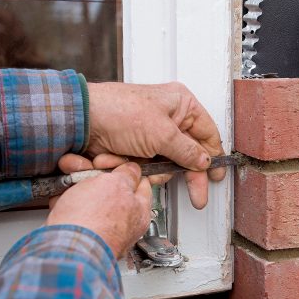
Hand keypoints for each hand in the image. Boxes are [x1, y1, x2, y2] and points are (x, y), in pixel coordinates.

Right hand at [47, 157, 151, 258]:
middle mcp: (123, 224)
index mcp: (139, 211)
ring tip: (68, 187)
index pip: (140, 184)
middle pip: (112, 191)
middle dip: (95, 178)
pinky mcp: (80, 235)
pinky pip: (75, 214)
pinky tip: (59, 203)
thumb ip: (126, 175)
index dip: (125, 168)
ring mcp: (101, 230)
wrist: (65, 248)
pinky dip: (66, 206)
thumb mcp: (116, 184)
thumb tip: (132, 170)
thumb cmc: (94, 221)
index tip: (111, 163)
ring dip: (77, 189)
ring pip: (90, 201)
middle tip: (84, 171)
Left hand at [86, 82, 225, 208]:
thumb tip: (204, 162)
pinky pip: (151, 166)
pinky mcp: (138, 147)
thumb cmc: (119, 112)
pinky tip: (133, 166)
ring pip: (170, 163)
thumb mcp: (162, 134)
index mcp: (181, 104)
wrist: (82, 121)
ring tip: (143, 167)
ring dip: (157, 171)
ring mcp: (153, 133)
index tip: (216, 176)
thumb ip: (188, 151)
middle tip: (198, 195)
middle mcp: (169, 117)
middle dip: (189, 173)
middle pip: (190, 152)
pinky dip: (143, 170)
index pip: (207, 133)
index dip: (213, 156)